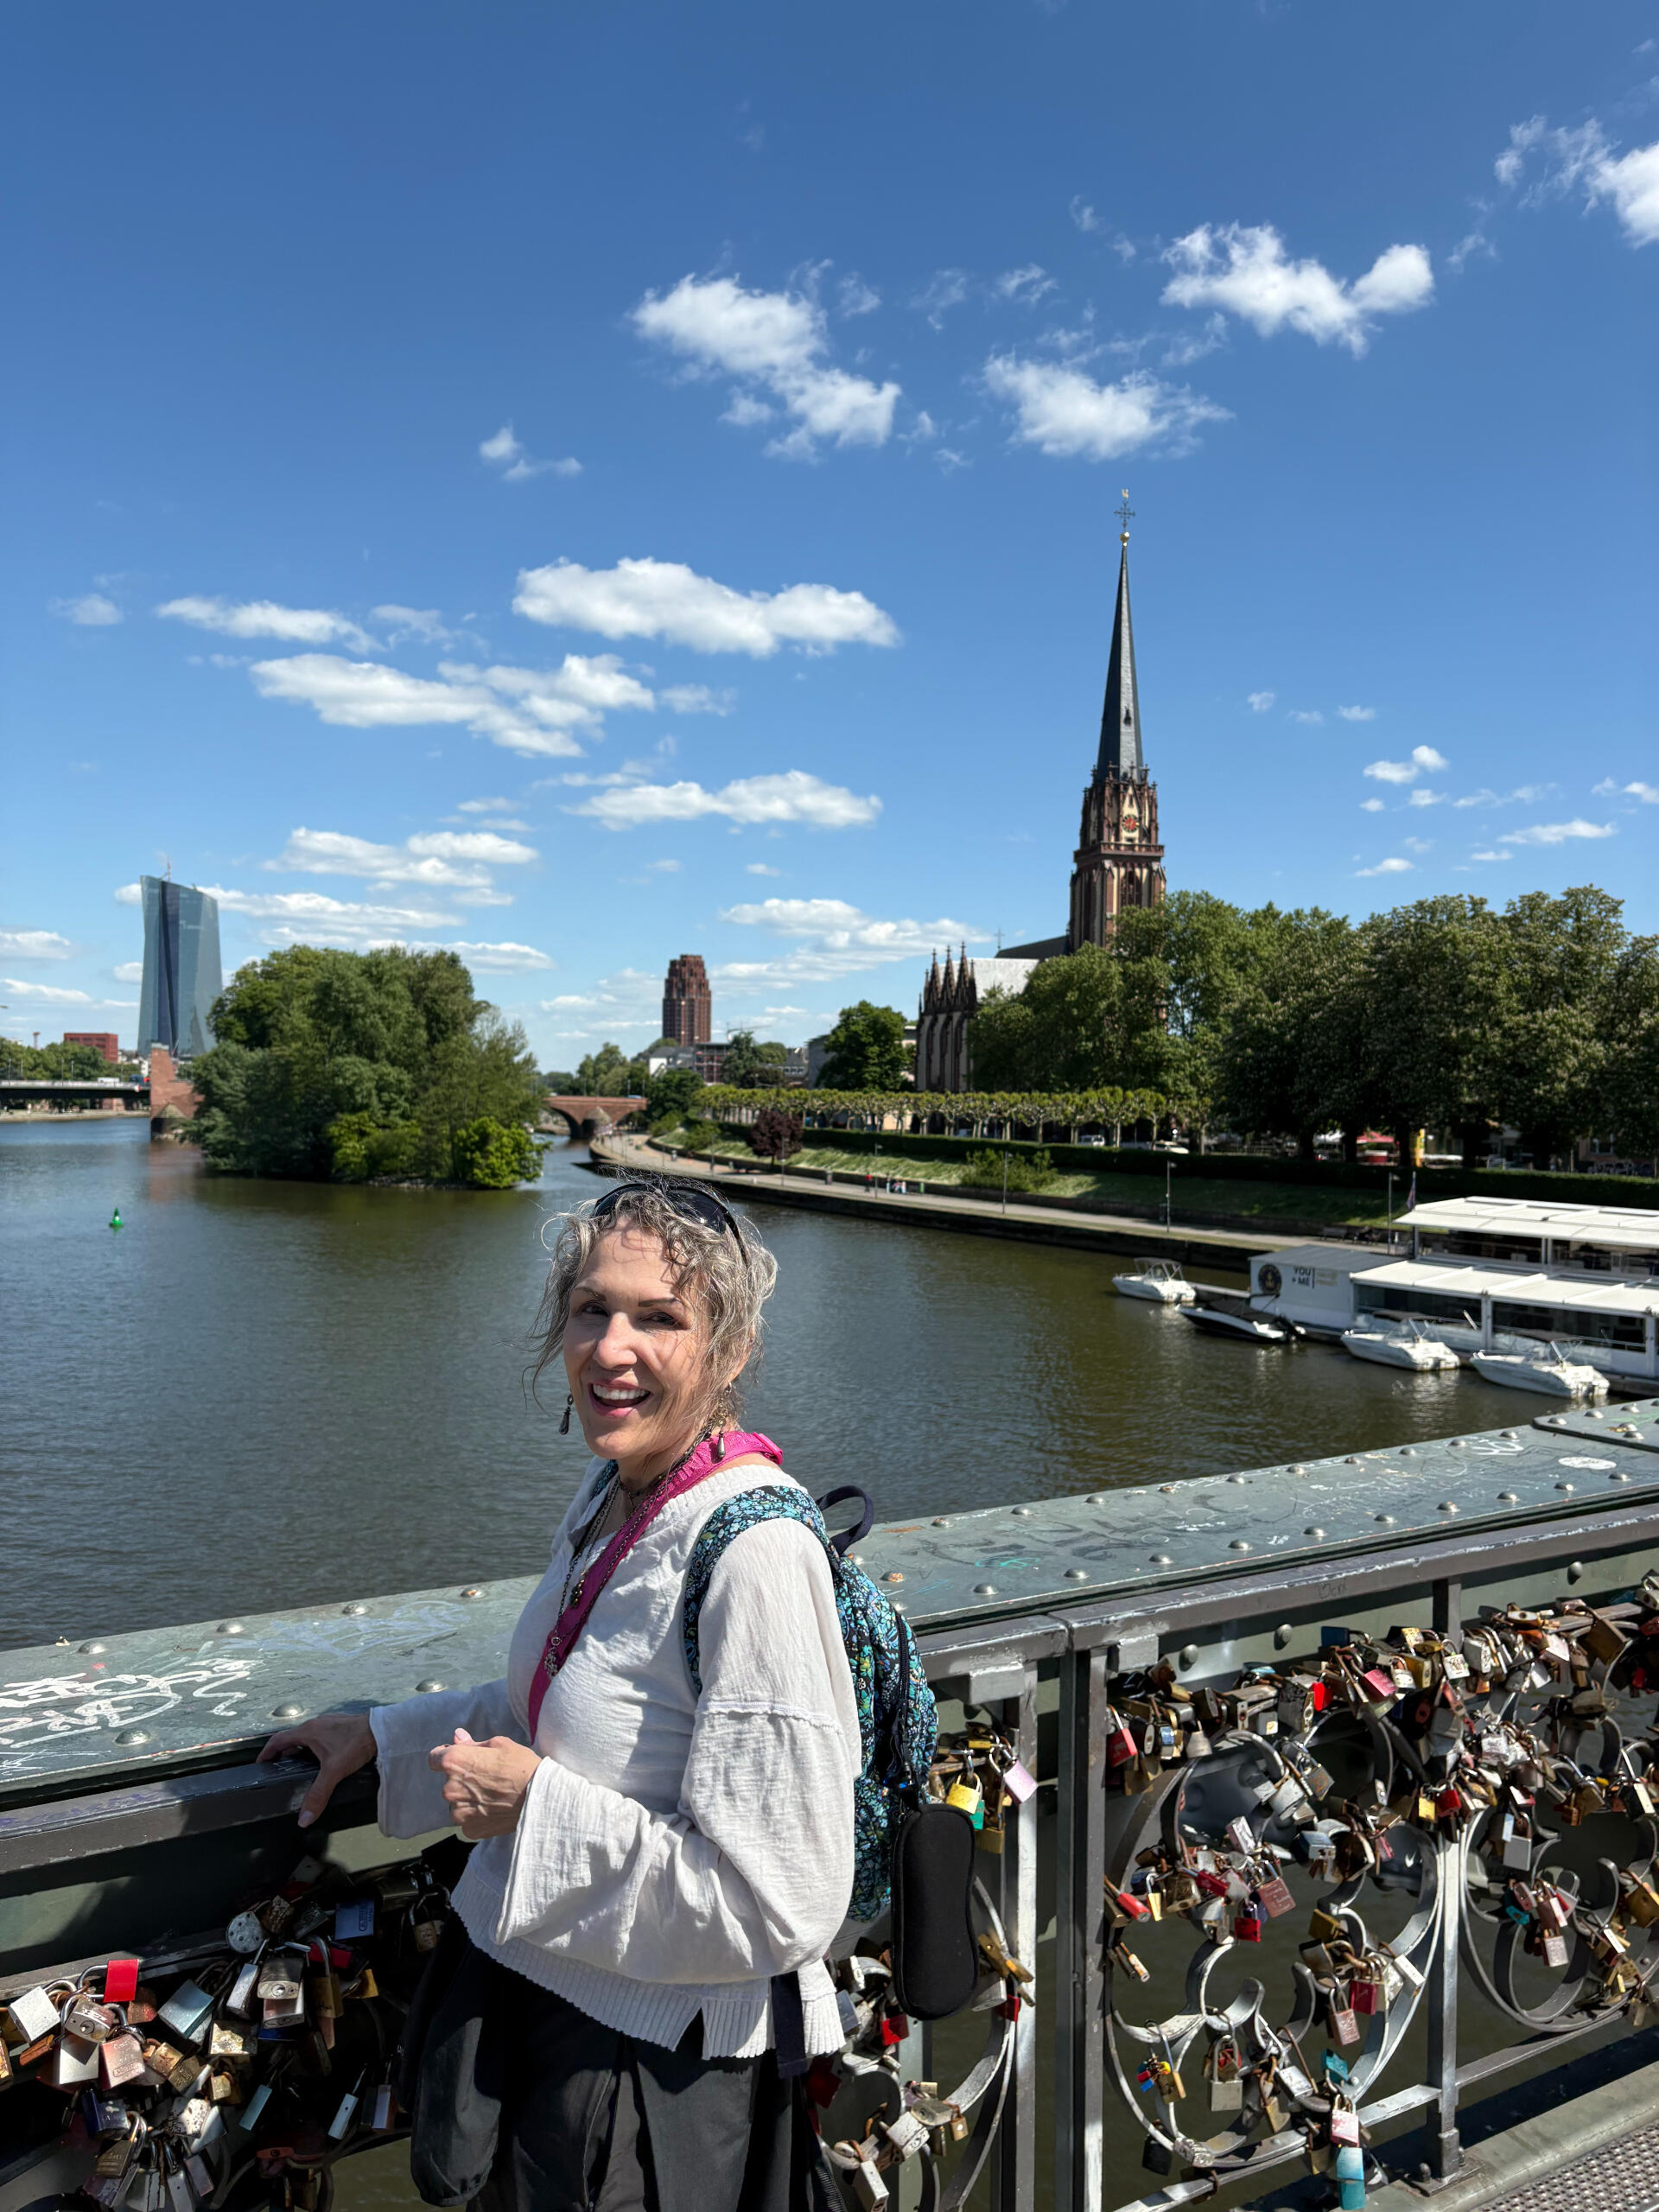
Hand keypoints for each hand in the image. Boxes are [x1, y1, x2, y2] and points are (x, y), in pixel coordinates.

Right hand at [258, 1712, 376, 1828]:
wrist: (382, 1730)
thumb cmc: (355, 1745)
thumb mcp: (334, 1772)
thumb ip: (318, 1795)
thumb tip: (303, 1819)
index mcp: (308, 1731)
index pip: (278, 1740)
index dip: (267, 1752)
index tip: (260, 1764)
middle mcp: (316, 1724)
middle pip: (291, 1737)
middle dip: (282, 1752)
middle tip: (278, 1768)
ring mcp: (329, 1722)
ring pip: (307, 1735)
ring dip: (298, 1748)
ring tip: (297, 1765)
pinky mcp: (341, 1725)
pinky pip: (320, 1735)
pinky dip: (313, 1745)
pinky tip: (321, 1758)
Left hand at [427, 1729, 540, 1839]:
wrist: (539, 1798)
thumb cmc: (521, 1765)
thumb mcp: (499, 1744)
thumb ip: (472, 1744)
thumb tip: (456, 1736)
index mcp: (454, 1762)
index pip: (434, 1758)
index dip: (445, 1756)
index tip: (460, 1759)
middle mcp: (450, 1789)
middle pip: (449, 1782)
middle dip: (462, 1780)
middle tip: (486, 1779)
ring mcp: (458, 1812)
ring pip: (458, 1803)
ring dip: (469, 1800)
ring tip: (492, 1796)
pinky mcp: (469, 1829)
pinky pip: (467, 1820)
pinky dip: (477, 1816)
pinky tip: (494, 1810)